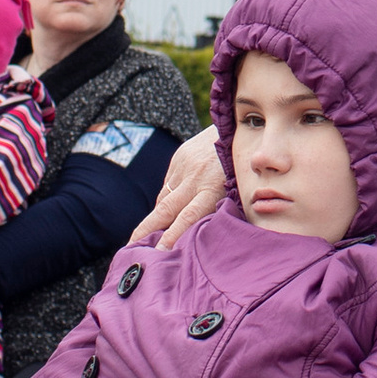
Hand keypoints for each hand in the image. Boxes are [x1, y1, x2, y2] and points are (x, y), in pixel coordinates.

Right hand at [136, 126, 225, 249]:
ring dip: (156, 219)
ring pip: (164, 199)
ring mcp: (184, 166)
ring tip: (143, 237)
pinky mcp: (179, 157)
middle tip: (132, 248)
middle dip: (146, 231)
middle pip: (165, 210)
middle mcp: (195, 178)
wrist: (236, 125)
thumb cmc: (243, 166)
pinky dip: (167, 198)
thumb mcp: (236, 189)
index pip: (188, 217)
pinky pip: (168, 185)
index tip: (159, 253)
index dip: (172, 237)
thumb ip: (219, 209)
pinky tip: (168, 209)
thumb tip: (201, 235)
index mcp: (212, 188)